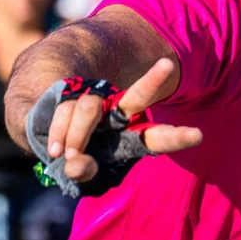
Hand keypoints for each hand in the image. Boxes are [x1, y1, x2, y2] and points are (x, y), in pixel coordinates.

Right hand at [43, 58, 202, 184]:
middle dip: (152, 82)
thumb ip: (84, 173)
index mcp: (131, 137)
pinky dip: (58, 133)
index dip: (176, 137)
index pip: (157, 137)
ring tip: (64, 155)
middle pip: (138, 96)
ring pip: (89, 107)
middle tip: (167, 65)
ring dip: (76, 136)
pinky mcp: (70, 94)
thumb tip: (77, 164)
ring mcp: (95, 102)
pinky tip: (54, 148)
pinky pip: (65, 110)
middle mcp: (119, 115)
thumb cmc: (74, 158)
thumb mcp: (82, 174)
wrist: (42, 131)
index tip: (198, 135)